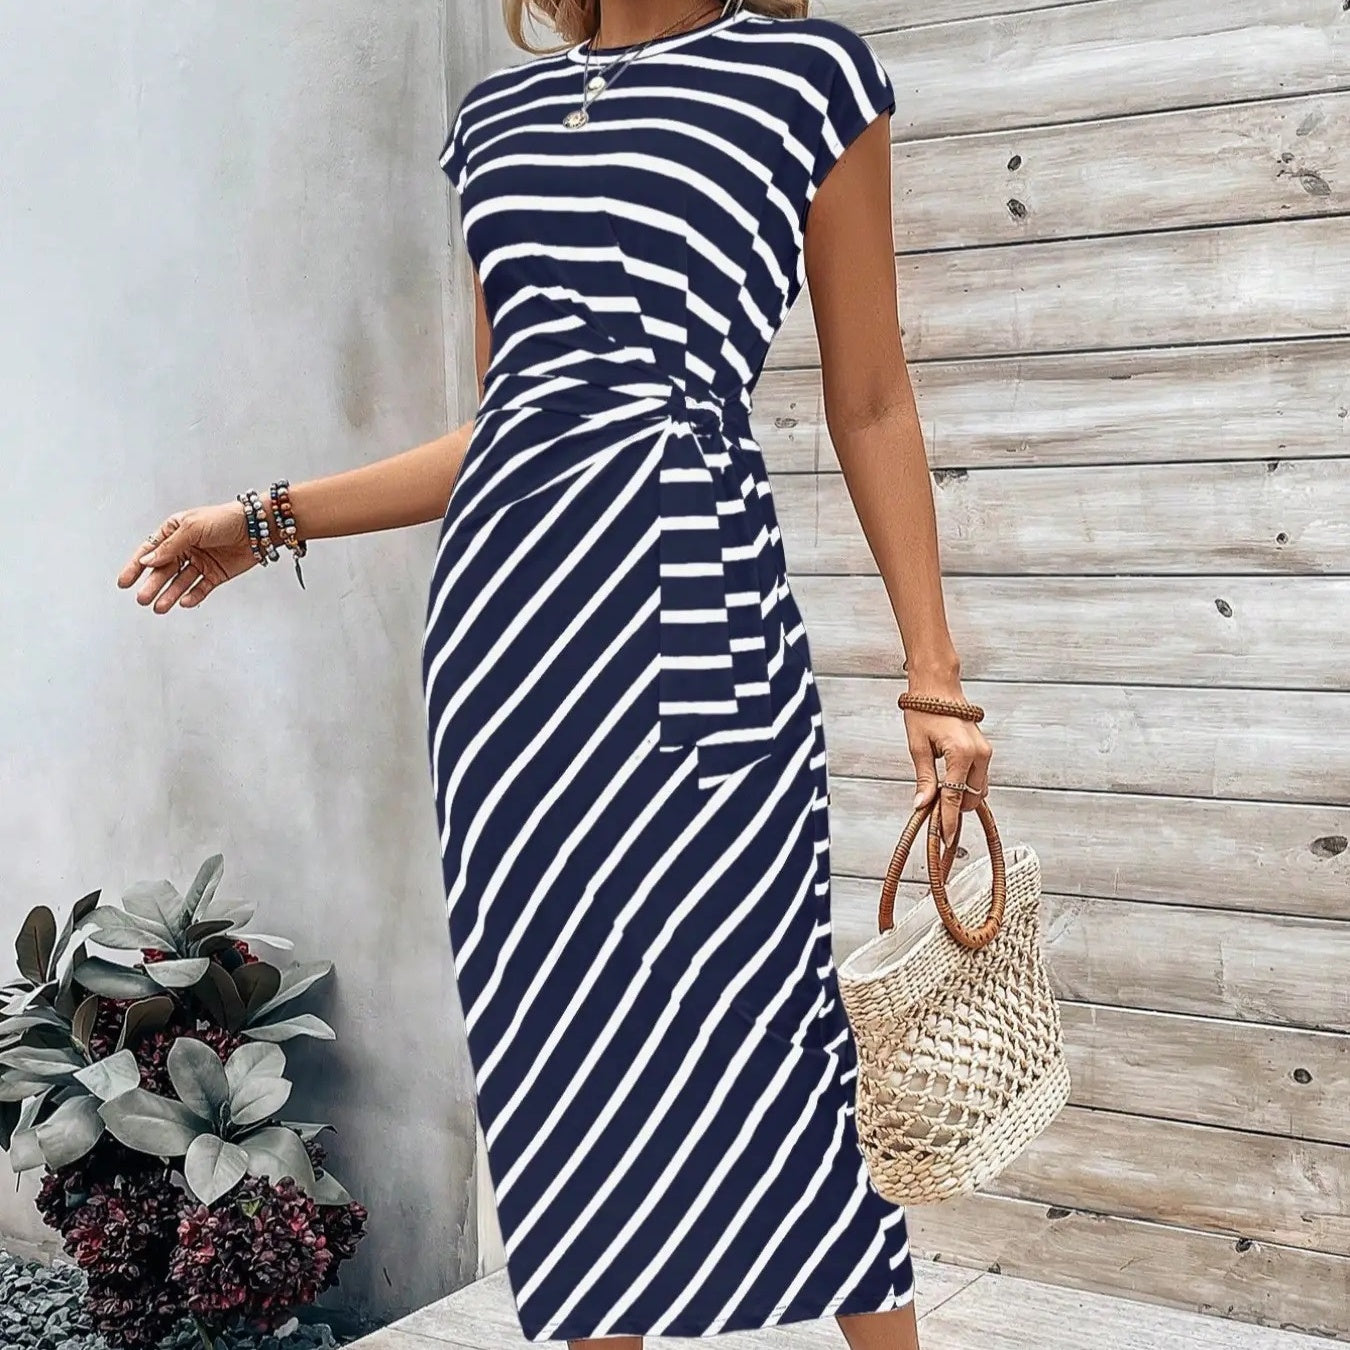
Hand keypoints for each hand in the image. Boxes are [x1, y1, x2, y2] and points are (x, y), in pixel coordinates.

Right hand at [116, 502, 256, 612]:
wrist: (257, 527)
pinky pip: (200, 588)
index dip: (136, 567)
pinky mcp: (215, 574)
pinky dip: (192, 596)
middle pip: (164, 570)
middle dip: (152, 585)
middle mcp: (185, 548)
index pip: (150, 551)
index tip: (124, 582)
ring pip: (180, 582)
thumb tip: (148, 560)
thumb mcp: (193, 528)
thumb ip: (171, 546)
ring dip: (169, 594)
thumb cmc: (225, 519)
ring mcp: (200, 562)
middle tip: (142, 599)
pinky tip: (183, 602)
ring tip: (159, 607)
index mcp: (175, 532)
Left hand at [903, 697, 993, 849]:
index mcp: (960, 753)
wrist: (939, 687)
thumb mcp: (918, 746)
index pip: (954, 797)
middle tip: (934, 816)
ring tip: (939, 798)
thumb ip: (924, 778)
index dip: (949, 821)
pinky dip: (966, 786)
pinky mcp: (985, 751)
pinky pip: (979, 778)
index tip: (947, 839)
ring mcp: (985, 752)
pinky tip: (950, 785)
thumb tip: (922, 804)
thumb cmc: (925, 710)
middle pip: (972, 798)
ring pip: (979, 790)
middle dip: (955, 810)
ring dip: (962, 798)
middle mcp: (979, 754)